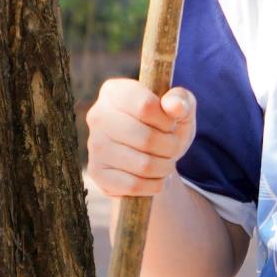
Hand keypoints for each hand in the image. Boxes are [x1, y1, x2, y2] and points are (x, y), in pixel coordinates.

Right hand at [86, 77, 195, 198]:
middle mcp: (97, 115)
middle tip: (172, 146)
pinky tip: (155, 177)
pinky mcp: (96, 173)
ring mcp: (94, 145)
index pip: (145, 106)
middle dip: (169, 146)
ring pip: (142, 165)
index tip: (170, 123)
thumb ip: (182, 100)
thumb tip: (174, 106)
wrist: (153, 158)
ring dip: (164, 167)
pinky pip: (133, 185)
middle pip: (146, 138)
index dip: (166, 120)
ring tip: (165, 161)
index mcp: (114, 91)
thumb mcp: (181, 109)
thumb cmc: (166, 127)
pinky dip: (153, 185)